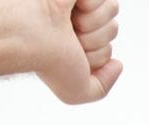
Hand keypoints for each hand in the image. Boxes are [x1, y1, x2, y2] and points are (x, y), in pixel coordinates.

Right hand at [0, 0, 122, 104]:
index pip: (107, 49)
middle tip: (70, 37)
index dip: (96, 56)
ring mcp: (77, 3)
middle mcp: (76, 22)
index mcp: (75, 44)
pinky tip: (70, 6)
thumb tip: (118, 64)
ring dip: (94, 21)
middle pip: (113, 28)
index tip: (72, 55)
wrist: (30, 34)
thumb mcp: (76, 92)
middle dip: (96, 38)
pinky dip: (91, 4)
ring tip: (70, 22)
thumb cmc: (49, 63)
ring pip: (113, 9)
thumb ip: (102, 88)